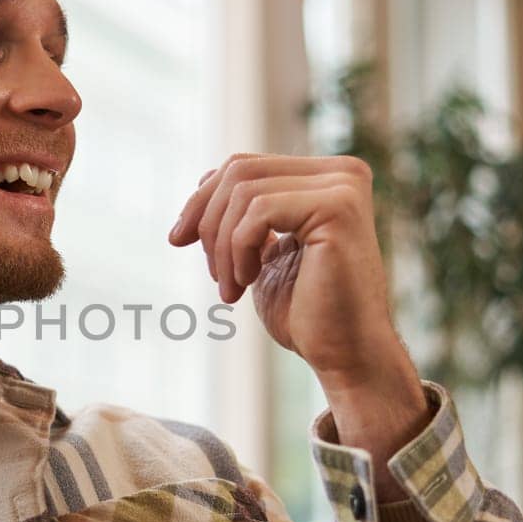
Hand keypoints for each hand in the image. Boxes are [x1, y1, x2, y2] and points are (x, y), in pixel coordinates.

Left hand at [170, 154, 427, 495]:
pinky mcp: (337, 208)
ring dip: (223, 246)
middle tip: (212, 275)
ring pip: (244, 192)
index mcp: (327, 177)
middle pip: (240, 170)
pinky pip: (258, 212)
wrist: (344, 355)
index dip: (202, 200)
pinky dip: (239, 250)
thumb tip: (203, 180)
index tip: (177, 239)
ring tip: (230, 288)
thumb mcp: (264, 252)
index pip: (245, 166)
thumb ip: (245, 213)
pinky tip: (248, 283)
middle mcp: (342, 173)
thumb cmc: (307, 313)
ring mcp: (343, 187)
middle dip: (207, 222)